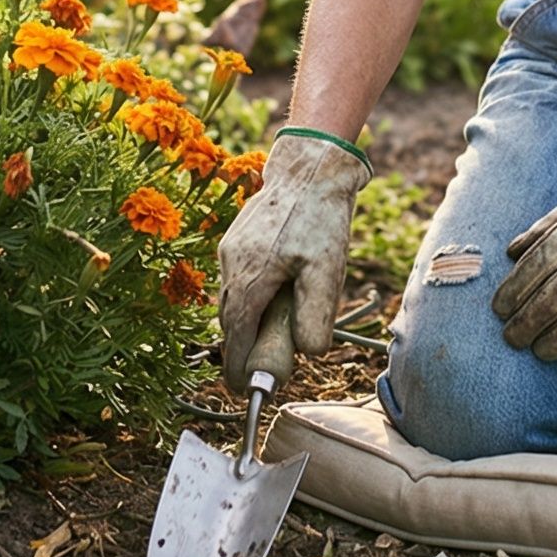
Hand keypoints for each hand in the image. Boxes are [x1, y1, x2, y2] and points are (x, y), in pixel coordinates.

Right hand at [215, 130, 372, 393]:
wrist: (309, 167)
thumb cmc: (320, 218)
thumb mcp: (326, 271)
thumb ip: (315, 316)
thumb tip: (309, 354)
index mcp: (249, 280)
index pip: (235, 338)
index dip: (239, 367)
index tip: (244, 389)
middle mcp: (230, 267)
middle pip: (230, 322)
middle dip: (242, 348)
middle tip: (261, 370)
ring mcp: (230, 251)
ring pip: (231, 300)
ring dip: (246, 323)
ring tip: (269, 337)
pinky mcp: (236, 240)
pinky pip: (235, 280)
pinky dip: (248, 299)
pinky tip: (271, 299)